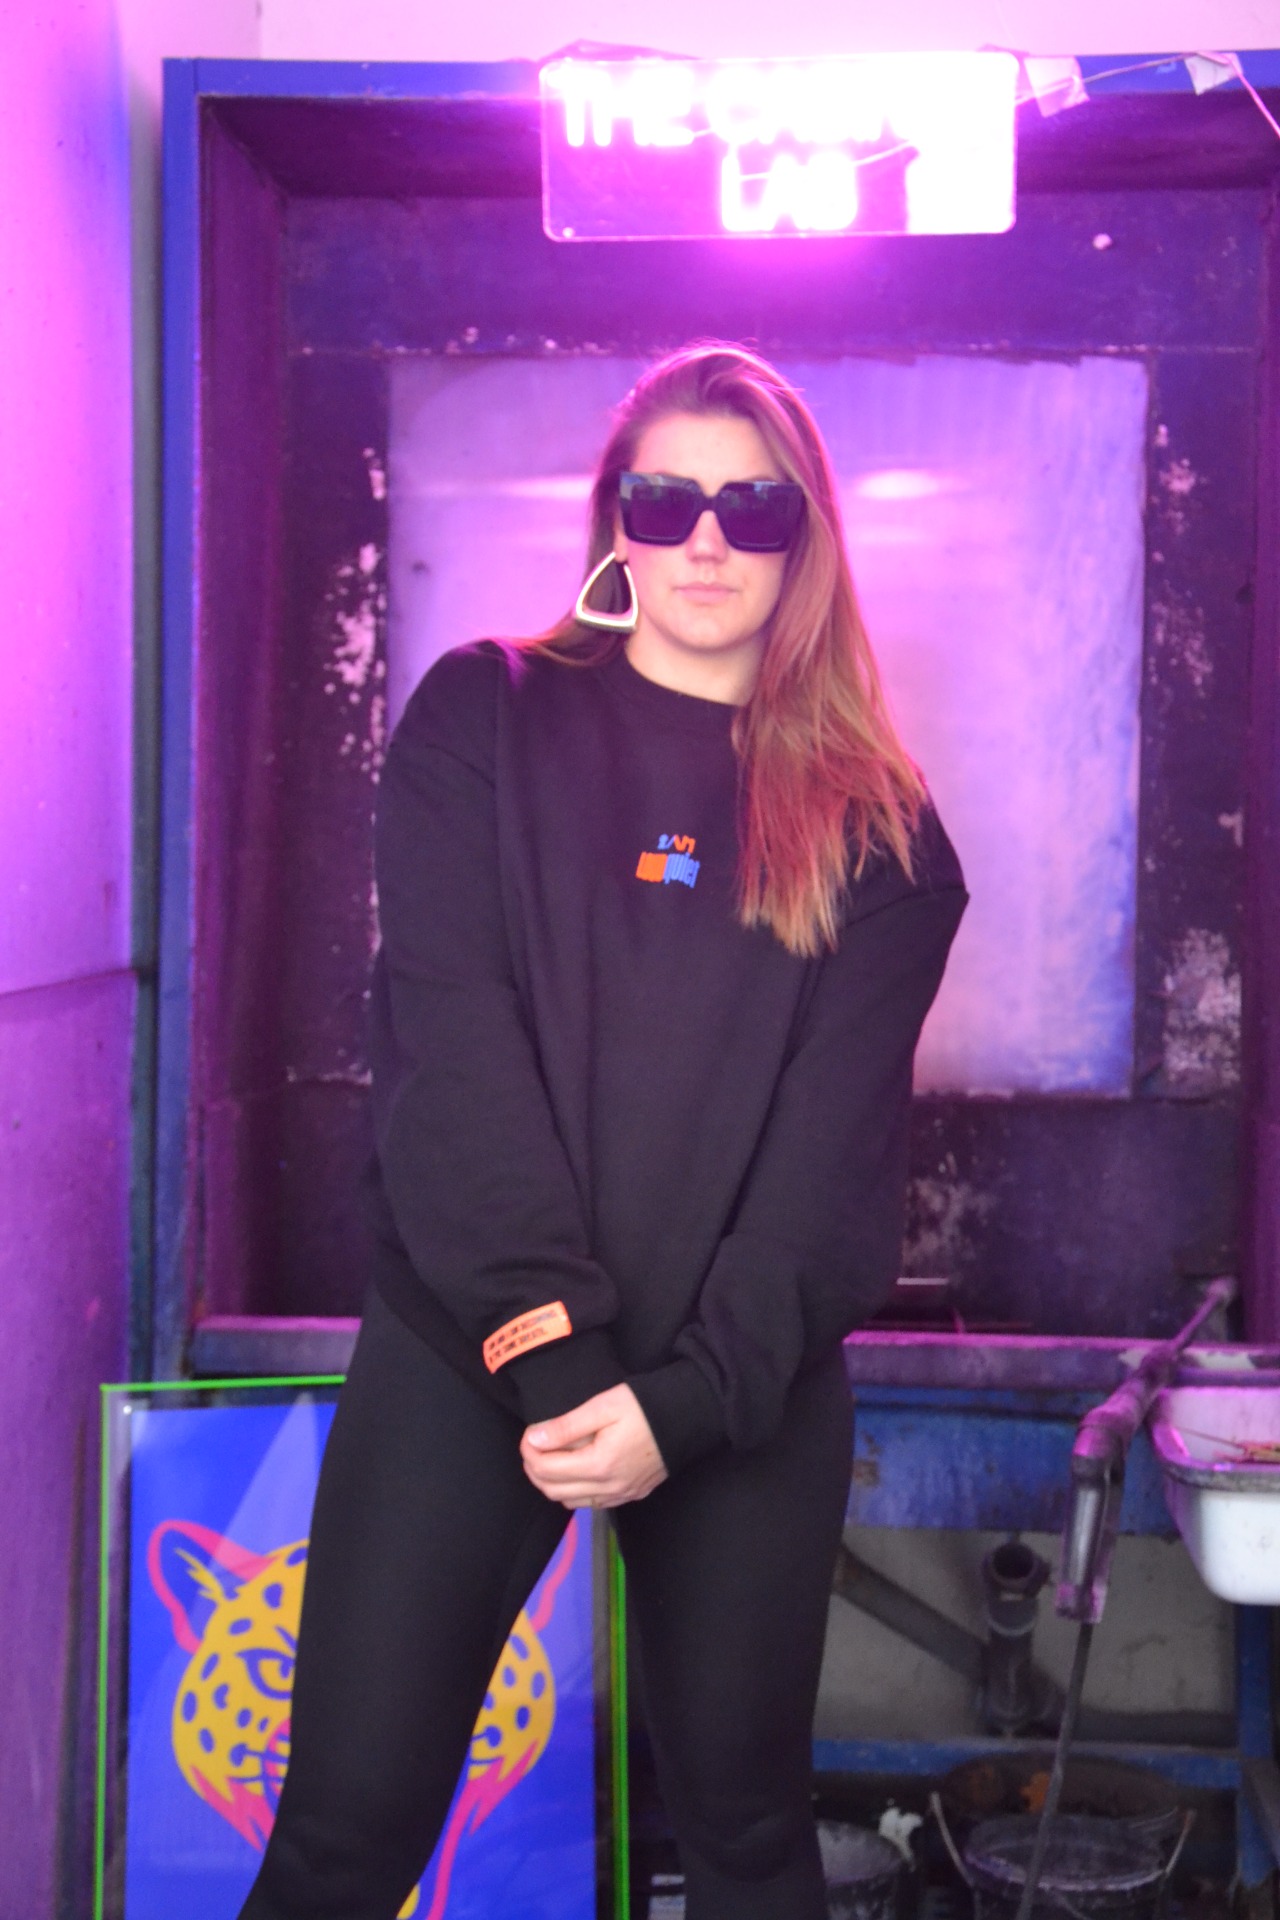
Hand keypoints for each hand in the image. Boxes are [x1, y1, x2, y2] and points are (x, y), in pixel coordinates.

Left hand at [520, 1384, 667, 1508]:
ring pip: (571, 1502)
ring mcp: (622, 1495)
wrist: (687, 1417)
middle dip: (535, 1470)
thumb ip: (566, 1426)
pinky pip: (592, 1503)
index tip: (528, 1434)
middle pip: (554, 1491)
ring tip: (550, 1457)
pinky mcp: (632, 1495)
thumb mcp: (603, 1406)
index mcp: (600, 1465)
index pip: (547, 1469)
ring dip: (553, 1484)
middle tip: (532, 1446)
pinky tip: (576, 1470)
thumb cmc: (644, 1406)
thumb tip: (534, 1439)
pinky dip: (574, 1491)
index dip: (529, 1452)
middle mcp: (609, 1488)